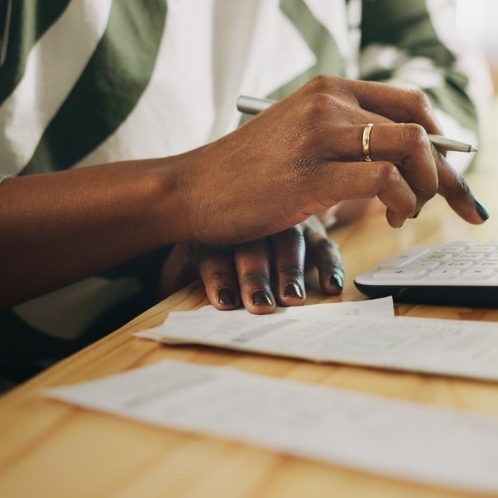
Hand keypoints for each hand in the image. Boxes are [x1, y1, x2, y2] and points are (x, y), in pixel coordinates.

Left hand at [163, 215, 345, 313]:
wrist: (228, 193)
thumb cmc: (210, 236)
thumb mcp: (190, 247)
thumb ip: (177, 272)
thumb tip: (167, 289)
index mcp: (213, 224)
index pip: (215, 249)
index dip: (218, 276)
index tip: (224, 301)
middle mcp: (251, 216)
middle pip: (252, 245)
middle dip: (255, 277)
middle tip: (261, 304)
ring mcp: (284, 217)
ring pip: (288, 240)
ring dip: (290, 271)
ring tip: (291, 299)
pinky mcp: (311, 224)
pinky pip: (322, 243)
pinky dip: (328, 264)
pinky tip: (330, 287)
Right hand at [175, 75, 487, 245]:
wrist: (189, 190)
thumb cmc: (243, 174)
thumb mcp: (297, 139)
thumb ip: (343, 138)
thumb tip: (402, 164)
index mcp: (328, 89)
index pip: (410, 102)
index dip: (442, 139)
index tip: (450, 175)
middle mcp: (328, 102)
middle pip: (420, 127)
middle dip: (451, 173)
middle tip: (465, 209)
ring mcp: (320, 135)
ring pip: (411, 148)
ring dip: (429, 187)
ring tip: (409, 214)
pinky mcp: (313, 174)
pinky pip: (385, 179)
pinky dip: (403, 201)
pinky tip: (391, 218)